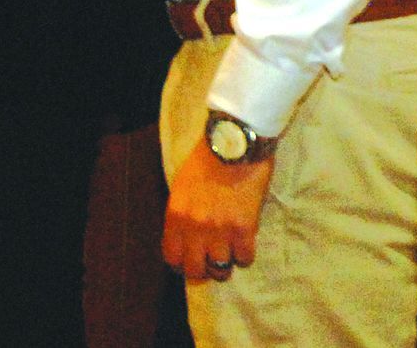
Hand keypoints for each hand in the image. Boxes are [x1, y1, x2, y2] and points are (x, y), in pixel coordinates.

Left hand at [162, 139, 276, 282]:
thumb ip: (181, 213)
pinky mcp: (245, 229)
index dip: (179, 263)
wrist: (234, 146)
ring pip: (220, 269)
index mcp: (175, 214)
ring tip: (228, 253)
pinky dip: (244, 255)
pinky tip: (243, 243)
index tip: (188, 261)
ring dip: (224, 264)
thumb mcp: (181, 186)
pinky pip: (244, 258)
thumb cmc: (205, 161)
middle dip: (202, 270)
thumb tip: (184, 236)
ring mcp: (220, 230)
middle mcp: (194, 227)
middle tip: (209, 263)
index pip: (171, 256)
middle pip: (195, 269)